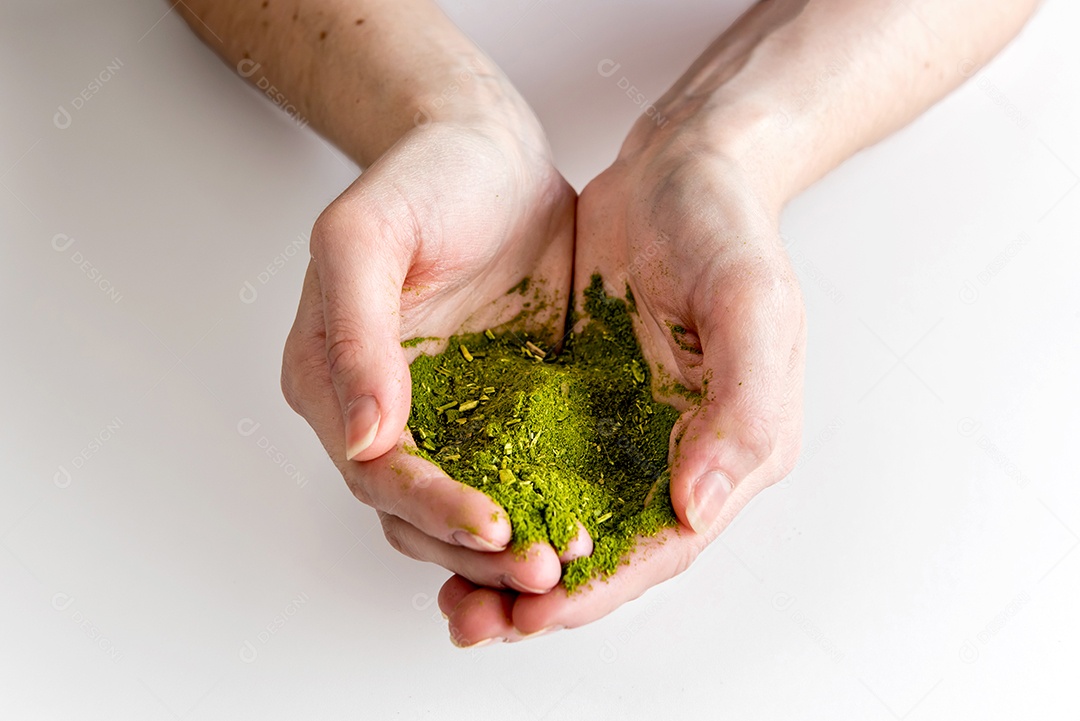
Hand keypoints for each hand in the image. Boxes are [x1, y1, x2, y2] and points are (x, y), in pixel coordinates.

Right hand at [281, 109, 586, 596]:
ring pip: (463, 509)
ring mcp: (440, 414)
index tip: (492, 526)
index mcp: (331, 378)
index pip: (376, 470)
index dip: (430, 507)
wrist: (488, 151)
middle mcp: (379, 411)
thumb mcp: (367, 235)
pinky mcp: (496, 409)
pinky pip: (515, 474)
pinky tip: (582, 527)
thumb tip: (362, 436)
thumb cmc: (423, 175)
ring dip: (507, 548)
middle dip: (474, 550)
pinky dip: (540, 507)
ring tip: (567, 562)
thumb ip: (356, 331)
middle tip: (544, 568)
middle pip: (414, 511)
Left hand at [439, 128, 806, 644]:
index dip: (602, 585)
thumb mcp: (751, 303)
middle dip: (544, 598)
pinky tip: (454, 519)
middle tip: (477, 625)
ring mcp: (627, 430)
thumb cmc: (725, 226)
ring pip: (566, 519)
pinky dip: (499, 500)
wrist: (680, 169)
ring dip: (511, 564)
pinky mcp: (584, 404)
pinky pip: (537, 468)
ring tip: (455, 599)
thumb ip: (740, 408)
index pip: (665, 542)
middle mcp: (679, 453)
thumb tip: (695, 506)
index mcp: (732, 445)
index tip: (538, 613)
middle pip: (609, 550)